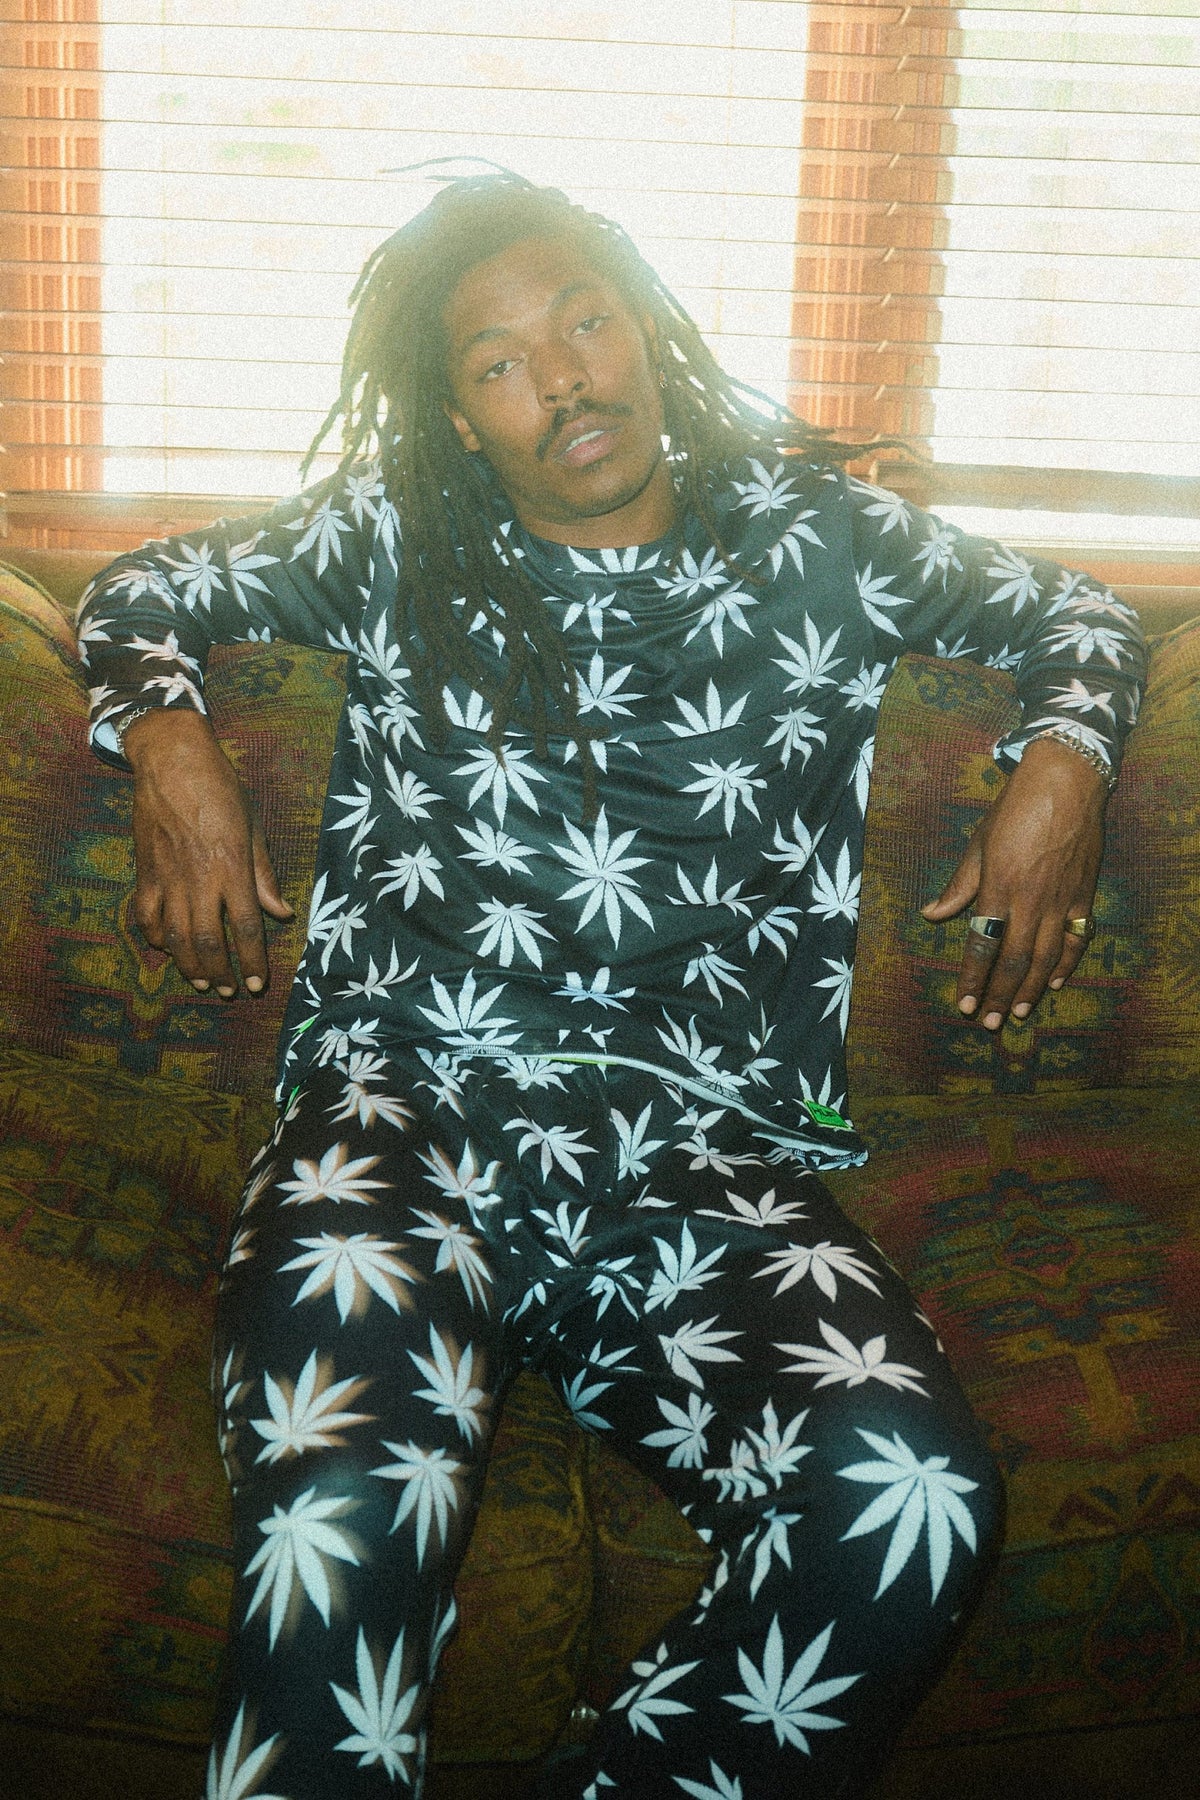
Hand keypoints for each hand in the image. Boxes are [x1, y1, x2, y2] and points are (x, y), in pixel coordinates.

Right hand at [123, 708, 293, 995]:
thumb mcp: (254, 828)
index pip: (246, 928)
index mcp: (232, 869)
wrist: (173, 762)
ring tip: (201, 980)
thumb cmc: (222, 790)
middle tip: (227, 991)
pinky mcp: (146, 871)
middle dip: (219, 972)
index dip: (252, 961)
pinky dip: (154, 937)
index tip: (255, 984)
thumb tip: (282, 913)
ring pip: (175, 935)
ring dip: (188, 964)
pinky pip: (146, 915)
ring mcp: (169, 877)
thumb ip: (265, 875)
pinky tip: (164, 948)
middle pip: (208, 941)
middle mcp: (200, 879)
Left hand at [920, 736, 1107, 1030]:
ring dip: (1029, 990)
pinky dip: (1066, 965)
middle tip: (986, 1022)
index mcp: (998, 887)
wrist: (1066, 782)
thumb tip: (931, 914)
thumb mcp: (978, 843)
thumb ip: (959, 885)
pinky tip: (1054, 983)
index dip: (972, 978)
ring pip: (1046, 958)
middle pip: (1013, 960)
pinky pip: (1077, 940)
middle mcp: (1030, 900)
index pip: (982, 945)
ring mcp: (1061, 901)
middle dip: (997, 995)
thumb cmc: (1015, 808)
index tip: (962, 1003)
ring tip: (1015, 1013)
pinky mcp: (1084, 896)